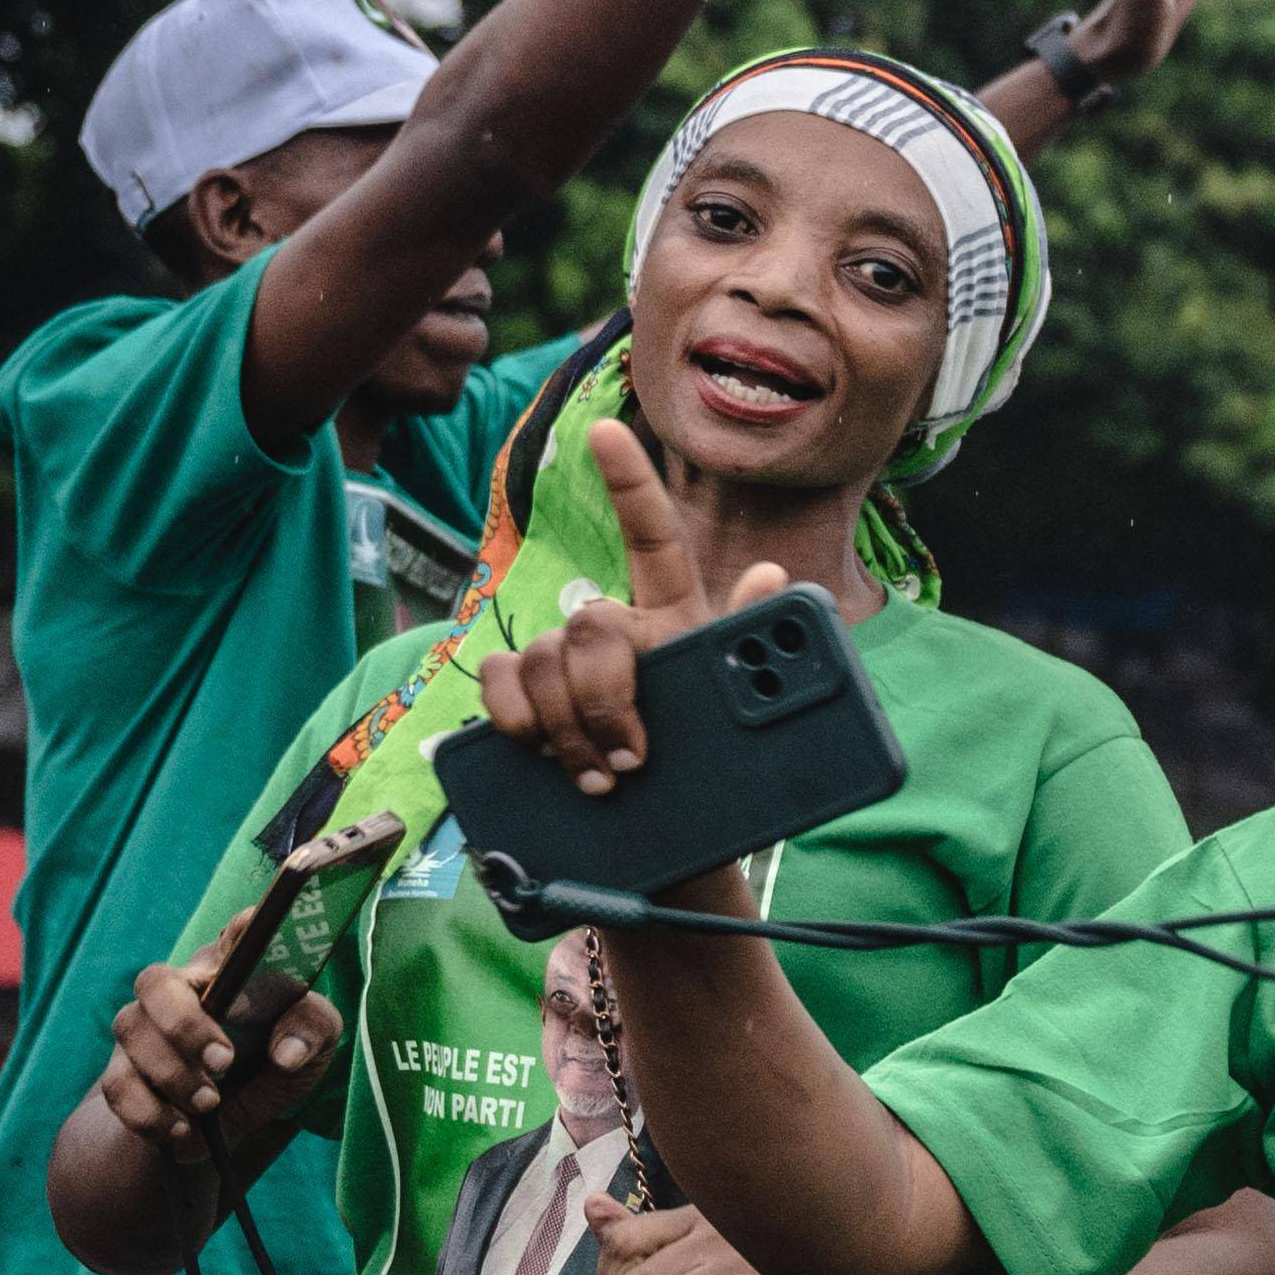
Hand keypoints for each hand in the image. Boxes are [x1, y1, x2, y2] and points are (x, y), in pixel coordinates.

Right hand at [94, 907, 343, 1177]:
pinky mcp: (122, 1074)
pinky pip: (117, 1087)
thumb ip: (312, 1032)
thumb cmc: (278, 1060)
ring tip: (211, 1103)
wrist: (232, 1119)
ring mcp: (143, 1031)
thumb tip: (286, 1052)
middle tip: (223, 1060)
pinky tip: (182, 1128)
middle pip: (155, 982)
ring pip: (130, 1032)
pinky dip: (150, 1113)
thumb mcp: (313, 1046)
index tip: (253, 924)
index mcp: (232, 971)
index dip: (239, 930)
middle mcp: (180, 991)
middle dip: (184, 1022)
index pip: (232, 939)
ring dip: (172, 1074)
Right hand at [469, 423, 789, 800]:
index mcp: (671, 620)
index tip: (605, 430)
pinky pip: (500, 681)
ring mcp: (562, 667)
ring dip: (566, 724)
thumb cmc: (714, 771)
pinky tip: (540, 752)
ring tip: (600, 776)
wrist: (675, 844)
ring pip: (541, 659)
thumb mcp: (745, 715)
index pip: (650, 537)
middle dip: (605, 696)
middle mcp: (612, 633)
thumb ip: (751, 643)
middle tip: (631, 759)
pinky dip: (516, 717)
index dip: (629, 482)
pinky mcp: (523, 704)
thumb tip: (774, 572)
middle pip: (589, 626)